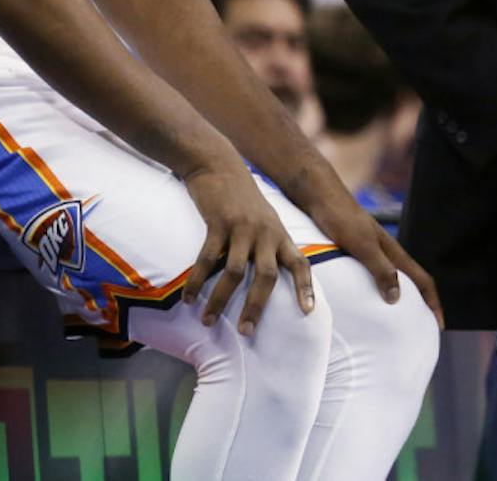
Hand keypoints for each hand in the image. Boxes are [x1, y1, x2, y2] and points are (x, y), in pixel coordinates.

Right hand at [179, 159, 315, 335]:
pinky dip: (196, 281)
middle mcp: (265, 233)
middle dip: (257, 306)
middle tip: (246, 332)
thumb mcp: (264, 218)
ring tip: (207, 321)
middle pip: (267, 276)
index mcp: (279, 234)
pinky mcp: (218, 222)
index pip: (300, 263)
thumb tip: (268, 277)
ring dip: (220, 300)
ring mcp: (242, 227)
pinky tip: (188, 298)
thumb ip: (269, 244)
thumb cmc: (242, 197)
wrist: (219, 164)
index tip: (308, 312)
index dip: (306, 288)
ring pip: (234, 272)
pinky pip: (207, 259)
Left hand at [271, 162, 443, 326]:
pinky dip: (378, 292)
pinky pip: (373, 276)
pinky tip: (365, 302)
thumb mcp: (361, 244)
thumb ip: (380, 268)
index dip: (433, 303)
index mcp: (393, 252)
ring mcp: (371, 251)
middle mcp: (386, 252)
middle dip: (421, 305)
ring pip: (392, 279)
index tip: (439, 326)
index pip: (423, 280)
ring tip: (395, 323)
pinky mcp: (354, 250)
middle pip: (412, 281)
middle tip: (420, 330)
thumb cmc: (340, 217)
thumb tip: (397, 298)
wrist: (319, 195)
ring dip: (400, 299)